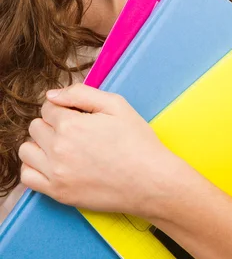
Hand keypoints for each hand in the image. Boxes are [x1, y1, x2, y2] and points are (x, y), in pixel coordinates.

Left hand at [19, 83, 183, 217]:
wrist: (149, 180)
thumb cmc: (137, 141)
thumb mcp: (116, 105)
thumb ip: (81, 93)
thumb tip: (52, 95)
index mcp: (71, 125)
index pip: (48, 107)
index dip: (63, 107)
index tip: (78, 114)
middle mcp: (58, 149)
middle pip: (36, 126)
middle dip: (51, 123)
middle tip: (74, 130)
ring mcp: (56, 173)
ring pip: (27, 150)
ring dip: (40, 144)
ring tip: (62, 146)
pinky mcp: (58, 193)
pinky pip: (27, 177)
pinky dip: (35, 167)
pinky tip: (54, 164)